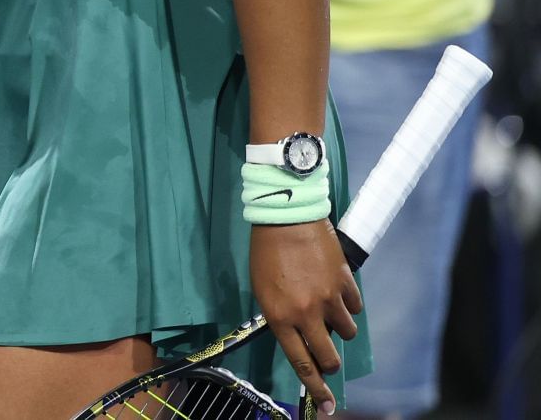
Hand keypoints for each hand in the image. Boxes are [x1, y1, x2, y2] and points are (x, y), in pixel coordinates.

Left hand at [250, 220, 361, 413]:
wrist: (285, 218)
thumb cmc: (266, 253)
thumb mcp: (263, 290)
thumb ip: (281, 317)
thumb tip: (300, 338)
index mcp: (280, 318)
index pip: (301, 364)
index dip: (316, 389)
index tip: (327, 405)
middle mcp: (306, 314)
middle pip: (329, 357)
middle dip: (331, 363)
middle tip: (328, 359)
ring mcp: (329, 299)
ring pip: (347, 333)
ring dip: (340, 328)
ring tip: (327, 309)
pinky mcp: (345, 283)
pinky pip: (356, 308)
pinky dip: (349, 305)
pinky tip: (337, 291)